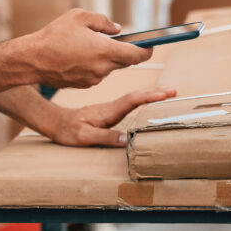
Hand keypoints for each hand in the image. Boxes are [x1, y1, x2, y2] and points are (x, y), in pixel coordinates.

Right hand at [27, 9, 153, 87]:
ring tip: (86, 45)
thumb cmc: (54, 36)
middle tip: (115, 39)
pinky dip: (93, 65)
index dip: (147, 50)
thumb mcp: (79, 16)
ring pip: (109, 67)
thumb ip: (103, 21)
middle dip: (123, 50)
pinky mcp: (85, 85)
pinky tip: (77, 56)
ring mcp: (94, 79)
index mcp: (105, 50)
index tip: (150, 45)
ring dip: (105, 57)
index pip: (137, 55)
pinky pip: (97, 73)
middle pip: (124, 61)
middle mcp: (103, 68)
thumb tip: (117, 29)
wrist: (32, 60)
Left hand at [44, 87, 175, 146]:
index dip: (148, 97)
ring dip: (150, 94)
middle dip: (155, 92)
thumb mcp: (84, 137)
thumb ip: (105, 137)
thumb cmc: (69, 131)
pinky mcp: (109, 111)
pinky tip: (148, 98)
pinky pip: (129, 102)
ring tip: (167, 92)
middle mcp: (110, 107)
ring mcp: (110, 108)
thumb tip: (127, 140)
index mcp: (107, 112)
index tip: (163, 94)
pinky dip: (142, 98)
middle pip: (135, 96)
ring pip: (133, 97)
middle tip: (173, 90)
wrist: (56, 122)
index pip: (130, 101)